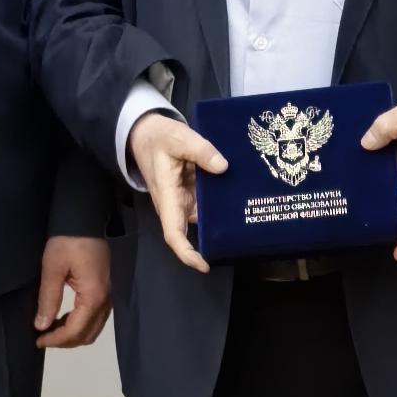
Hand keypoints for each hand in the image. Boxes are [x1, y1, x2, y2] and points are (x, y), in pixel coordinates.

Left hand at [35, 234, 111, 348]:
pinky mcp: (107, 288)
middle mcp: (106, 300)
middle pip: (88, 334)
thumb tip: (41, 326)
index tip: (37, 340)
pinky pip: (96, 316)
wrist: (85, 218)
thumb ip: (48, 299)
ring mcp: (109, 295)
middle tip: (43, 338)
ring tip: (51, 329)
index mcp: (93, 297)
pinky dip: (81, 323)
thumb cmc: (67, 241)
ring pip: (94, 327)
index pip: (75, 330)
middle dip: (66, 341)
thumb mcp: (52, 269)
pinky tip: (64, 317)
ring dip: (74, 333)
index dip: (56, 340)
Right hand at [128, 111, 226, 274]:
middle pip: (191, 232)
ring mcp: (184, 199)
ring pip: (203, 218)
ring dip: (220, 222)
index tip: (204, 264)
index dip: (187, 253)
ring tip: (249, 221)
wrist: (147, 132)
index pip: (174, 234)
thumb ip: (200, 150)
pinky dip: (221, 205)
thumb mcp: (178, 137)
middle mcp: (175, 204)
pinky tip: (242, 199)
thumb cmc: (158, 137)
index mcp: (167, 196)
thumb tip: (223, 167)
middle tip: (240, 242)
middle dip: (211, 241)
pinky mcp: (191, 191)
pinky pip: (207, 204)